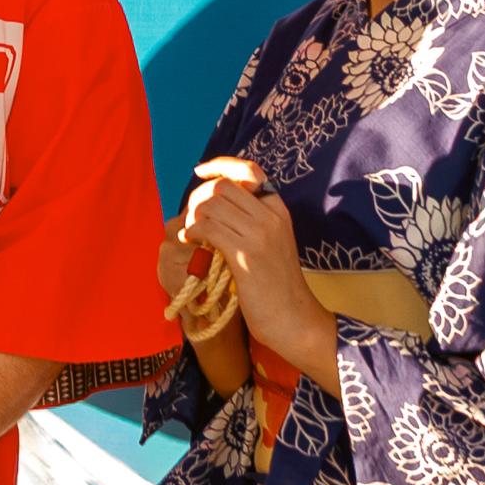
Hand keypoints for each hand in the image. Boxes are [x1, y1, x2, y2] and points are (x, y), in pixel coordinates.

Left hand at [184, 158, 332, 379]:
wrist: (294, 319)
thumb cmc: (277, 286)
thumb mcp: (271, 243)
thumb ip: (250, 221)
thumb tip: (215, 203)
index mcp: (278, 209)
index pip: (247, 170)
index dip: (220, 165)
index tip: (201, 171)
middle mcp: (271, 215)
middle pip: (223, 186)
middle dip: (200, 197)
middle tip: (192, 217)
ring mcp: (259, 234)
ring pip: (212, 205)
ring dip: (193, 217)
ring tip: (190, 233)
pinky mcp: (245, 255)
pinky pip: (208, 228)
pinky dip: (192, 232)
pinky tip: (190, 242)